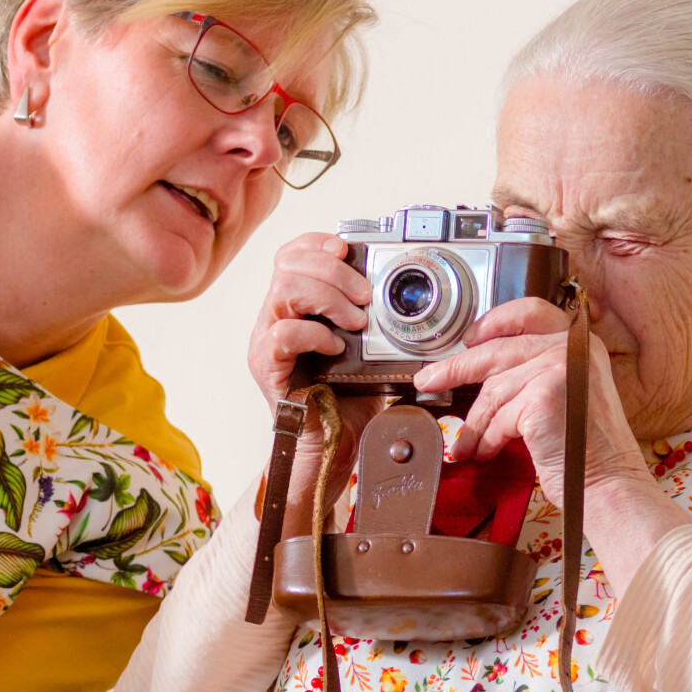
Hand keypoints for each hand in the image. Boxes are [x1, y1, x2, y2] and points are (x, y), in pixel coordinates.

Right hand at [247, 232, 381, 534]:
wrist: (333, 448)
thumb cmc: (349, 401)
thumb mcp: (373, 352)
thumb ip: (384, 324)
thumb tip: (425, 302)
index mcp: (297, 305)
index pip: (293, 254)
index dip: (317, 243)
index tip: (347, 248)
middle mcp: (276, 317)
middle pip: (288, 264)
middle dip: (334, 272)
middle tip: (365, 296)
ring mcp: (266, 340)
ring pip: (284, 291)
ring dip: (328, 298)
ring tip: (356, 322)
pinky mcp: (267, 367)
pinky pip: (282, 334)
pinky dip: (314, 334)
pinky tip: (336, 347)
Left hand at [411, 297, 648, 508]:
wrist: (611, 483)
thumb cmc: (590, 449)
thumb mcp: (570, 393)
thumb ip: (537, 371)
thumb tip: (486, 371)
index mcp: (581, 344)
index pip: (530, 310)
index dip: (494, 321)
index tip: (470, 337)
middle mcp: (571, 350)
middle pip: (498, 351)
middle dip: (456, 368)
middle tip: (430, 379)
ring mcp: (557, 370)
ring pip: (493, 390)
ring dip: (475, 422)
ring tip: (468, 443)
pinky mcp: (542, 397)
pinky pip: (498, 416)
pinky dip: (488, 439)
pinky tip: (487, 451)